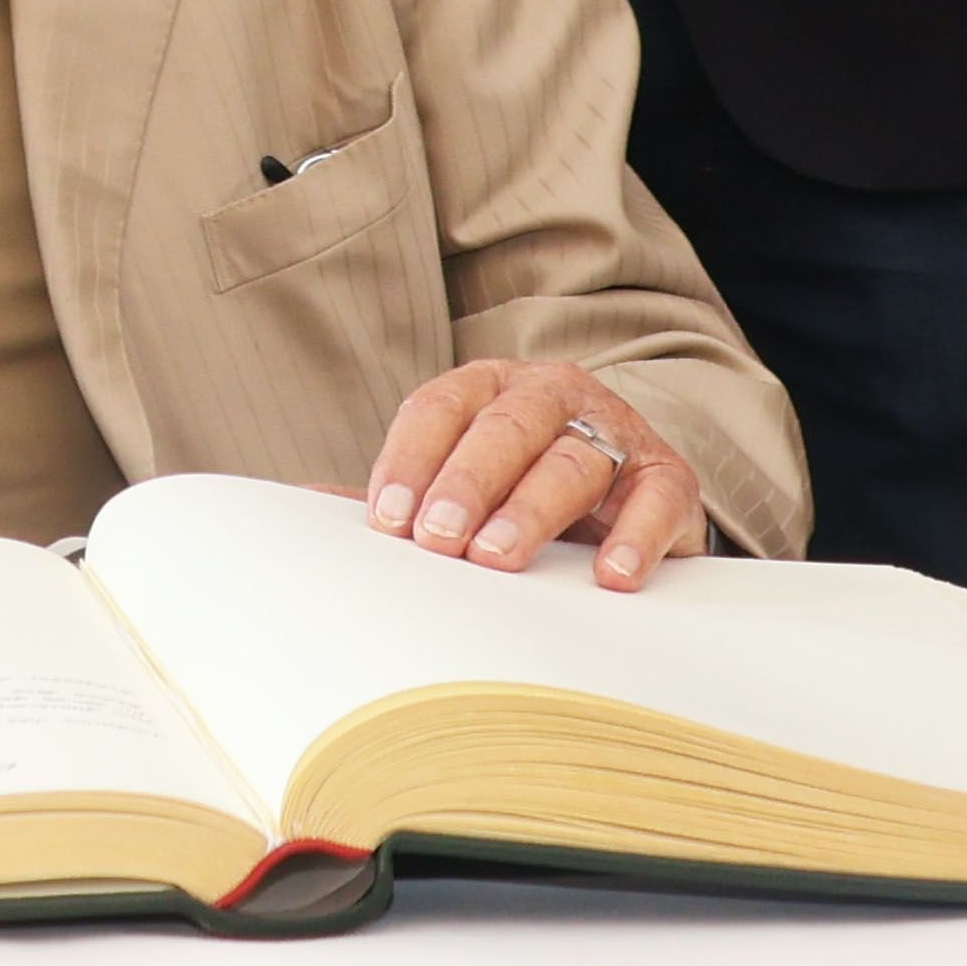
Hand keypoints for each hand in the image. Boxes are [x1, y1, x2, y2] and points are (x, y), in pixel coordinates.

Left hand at [366, 360, 705, 589]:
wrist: (627, 494)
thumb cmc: (521, 490)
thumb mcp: (459, 486)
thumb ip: (397, 497)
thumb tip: (299, 509)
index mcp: (488, 389)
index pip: (440, 408)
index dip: (411, 460)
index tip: (387, 520)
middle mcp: (551, 397)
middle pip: (506, 426)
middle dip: (466, 482)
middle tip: (438, 538)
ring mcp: (614, 432)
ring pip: (573, 458)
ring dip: (532, 509)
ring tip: (498, 556)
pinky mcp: (667, 479)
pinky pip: (657, 497)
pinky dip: (636, 535)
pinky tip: (611, 576)